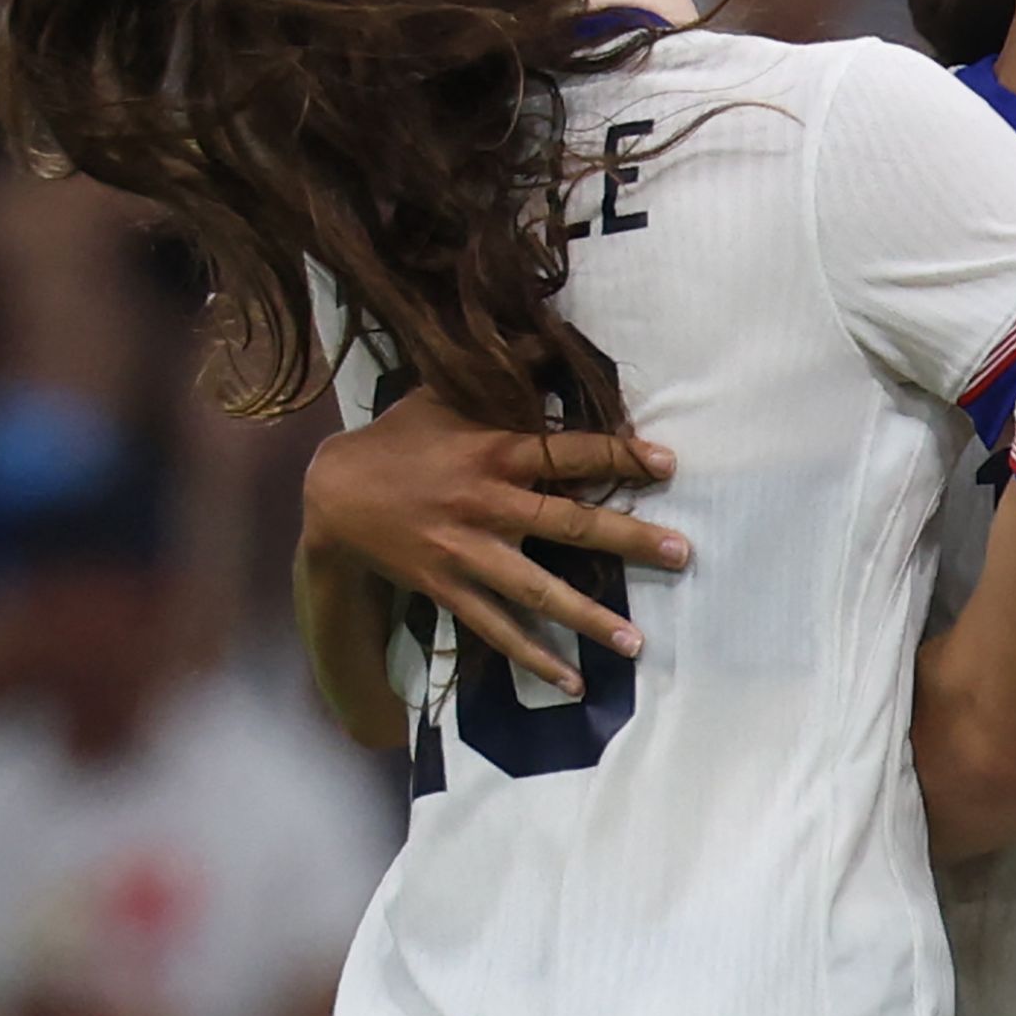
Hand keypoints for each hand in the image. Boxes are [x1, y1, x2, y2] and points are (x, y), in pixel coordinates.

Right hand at [299, 386, 687, 682]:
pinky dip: (533, 656)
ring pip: (537, 589)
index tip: (666, 465)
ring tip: (636, 641)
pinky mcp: (448, 587)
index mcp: (494, 452)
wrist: (334, 492)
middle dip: (627, 539)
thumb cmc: (402, 436)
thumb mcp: (449, 393)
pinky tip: (570, 680)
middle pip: (568, 524)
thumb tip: (554, 335)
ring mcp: (467, 552)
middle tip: (680, 553)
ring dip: (589, 617)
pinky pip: (496, 628)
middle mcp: (486, 505)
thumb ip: (506, 371)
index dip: (618, 457)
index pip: (567, 453)